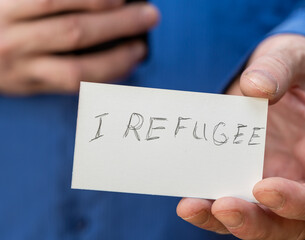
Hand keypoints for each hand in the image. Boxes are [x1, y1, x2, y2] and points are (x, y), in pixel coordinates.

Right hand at [0, 0, 158, 94]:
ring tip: (140, 48)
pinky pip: (75, 88)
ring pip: (77, 70)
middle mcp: (12, 43)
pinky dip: (103, 77)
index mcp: (3, 10)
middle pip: (73, 33)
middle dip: (117, 24)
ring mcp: (24, 71)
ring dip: (116, 59)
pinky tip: (123, 66)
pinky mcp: (36, 89)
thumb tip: (102, 0)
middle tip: (149, 16)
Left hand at [177, 34, 304, 238]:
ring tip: (191, 207)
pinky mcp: (239, 180)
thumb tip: (256, 85)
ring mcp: (268, 183)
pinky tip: (188, 201)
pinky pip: (225, 203)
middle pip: (285, 221)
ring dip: (221, 220)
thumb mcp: (291, 60)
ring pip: (253, 219)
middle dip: (255, 220)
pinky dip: (208, 208)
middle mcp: (297, 178)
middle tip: (223, 208)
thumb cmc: (289, 70)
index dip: (296, 201)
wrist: (269, 78)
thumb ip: (280, 71)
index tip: (264, 189)